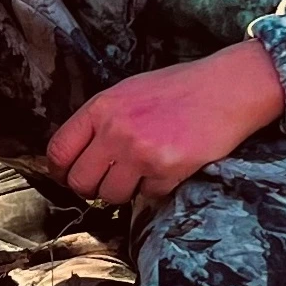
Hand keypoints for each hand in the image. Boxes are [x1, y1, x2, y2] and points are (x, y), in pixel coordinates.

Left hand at [47, 40, 285, 204]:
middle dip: (91, 188)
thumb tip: (77, 153)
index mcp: (102, 107)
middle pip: (80, 182)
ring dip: (124, 191)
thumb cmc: (178, 89)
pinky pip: (147, 196)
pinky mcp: (166, 171)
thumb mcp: (128, 92)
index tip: (68, 176)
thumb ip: (101, 120)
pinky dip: (155, 188)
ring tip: (140, 172)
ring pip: (111, 196)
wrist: (226, 89)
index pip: (59, 150)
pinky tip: (168, 167)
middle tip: (106, 181)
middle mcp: (116, 130)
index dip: (60, 171)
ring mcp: (140, 152)